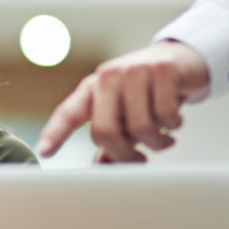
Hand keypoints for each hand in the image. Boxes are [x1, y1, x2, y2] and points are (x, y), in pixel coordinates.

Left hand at [36, 41, 209, 161]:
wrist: (183, 60)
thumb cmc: (148, 93)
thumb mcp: (125, 113)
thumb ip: (113, 137)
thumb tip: (102, 168)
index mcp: (93, 88)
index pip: (69, 113)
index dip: (55, 133)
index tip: (44, 152)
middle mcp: (108, 76)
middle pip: (105, 131)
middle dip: (124, 155)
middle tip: (139, 160)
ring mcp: (135, 69)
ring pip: (140, 127)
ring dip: (156, 142)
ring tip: (163, 138)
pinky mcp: (163, 69)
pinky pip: (165, 115)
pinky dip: (173, 125)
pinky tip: (174, 121)